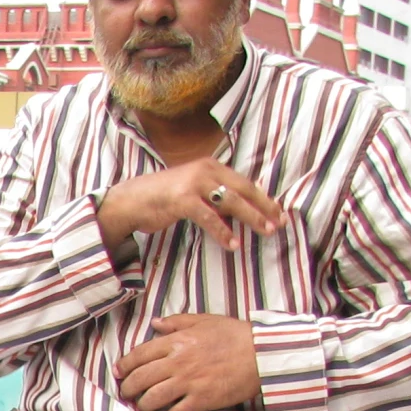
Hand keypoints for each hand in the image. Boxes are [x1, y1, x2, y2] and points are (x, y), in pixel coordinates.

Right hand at [95, 159, 282, 260]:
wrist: (131, 200)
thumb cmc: (162, 198)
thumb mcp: (193, 190)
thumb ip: (214, 196)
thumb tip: (238, 210)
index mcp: (211, 166)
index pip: (245, 182)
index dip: (264, 198)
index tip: (278, 212)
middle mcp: (206, 170)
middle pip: (244, 190)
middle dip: (264, 207)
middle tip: (280, 222)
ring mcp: (194, 184)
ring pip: (231, 202)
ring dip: (251, 218)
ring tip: (266, 231)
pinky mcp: (183, 200)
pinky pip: (209, 217)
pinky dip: (223, 231)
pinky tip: (233, 244)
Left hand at [115, 314, 260, 410]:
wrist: (263, 353)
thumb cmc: (235, 335)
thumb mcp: (205, 321)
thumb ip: (177, 322)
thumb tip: (155, 323)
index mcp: (176, 341)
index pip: (139, 355)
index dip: (124, 366)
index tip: (118, 373)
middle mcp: (178, 362)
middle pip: (140, 379)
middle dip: (127, 389)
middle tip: (126, 394)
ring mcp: (189, 382)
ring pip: (152, 399)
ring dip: (143, 406)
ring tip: (142, 408)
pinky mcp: (202, 399)